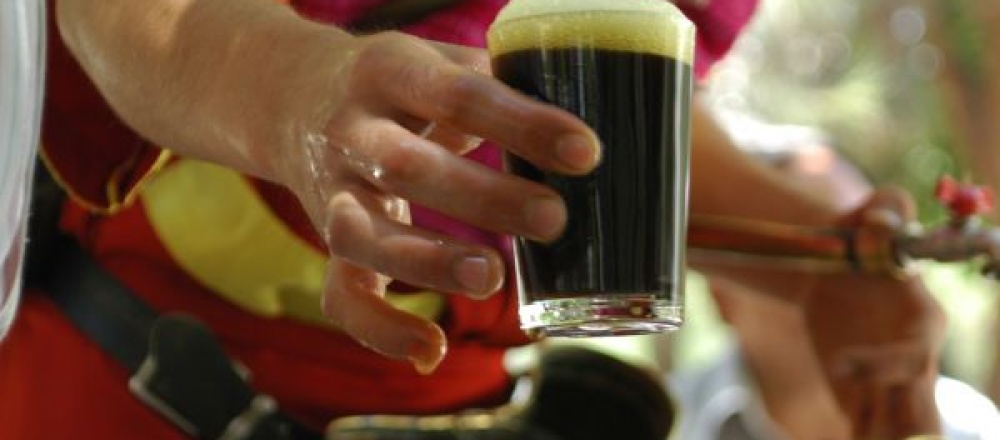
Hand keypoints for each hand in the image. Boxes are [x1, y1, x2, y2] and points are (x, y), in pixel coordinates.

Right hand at [273, 31, 601, 372]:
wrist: (292, 97)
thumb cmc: (397, 83)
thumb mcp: (435, 58)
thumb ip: (498, 82)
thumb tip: (582, 123)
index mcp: (387, 71)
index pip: (458, 95)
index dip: (522, 124)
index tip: (584, 152)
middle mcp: (350, 131)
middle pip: (407, 166)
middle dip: (483, 198)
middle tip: (555, 218)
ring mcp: (331, 191)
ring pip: (363, 235)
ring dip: (428, 262)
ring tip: (492, 277)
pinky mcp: (328, 243)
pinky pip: (342, 293)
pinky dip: (381, 329)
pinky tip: (431, 352)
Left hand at [801, 188, 945, 438]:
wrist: (830, 269)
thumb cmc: (859, 240)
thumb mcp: (870, 215)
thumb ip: (884, 209)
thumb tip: (882, 219)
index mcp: (924, 322)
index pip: (916, 359)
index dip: (881, 366)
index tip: (839, 362)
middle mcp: (914, 360)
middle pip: (923, 411)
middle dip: (905, 430)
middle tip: (875, 432)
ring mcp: (890, 383)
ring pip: (905, 430)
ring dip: (886, 438)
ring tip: (861, 439)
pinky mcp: (861, 396)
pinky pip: (867, 430)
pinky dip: (860, 438)